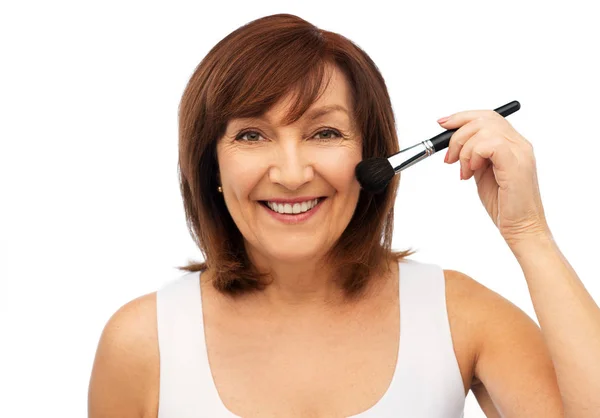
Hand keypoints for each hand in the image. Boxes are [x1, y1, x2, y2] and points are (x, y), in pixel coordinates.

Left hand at [439, 109, 550, 246]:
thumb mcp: (482, 174)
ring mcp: (519, 152)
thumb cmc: (504, 205)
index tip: (442, 124)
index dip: (461, 117)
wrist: (521, 228)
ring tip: (464, 171)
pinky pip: (488, 144)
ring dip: (464, 150)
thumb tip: (456, 145)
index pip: (487, 116)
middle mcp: (519, 143)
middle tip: (449, 158)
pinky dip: (473, 156)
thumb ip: (475, 156)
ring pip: (483, 129)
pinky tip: (472, 173)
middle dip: (458, 134)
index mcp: (512, 144)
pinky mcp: (516, 163)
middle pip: (483, 118)